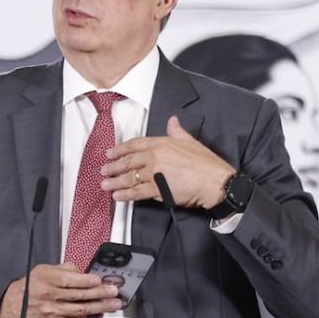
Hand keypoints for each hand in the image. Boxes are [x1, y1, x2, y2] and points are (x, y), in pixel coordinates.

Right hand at [0, 263, 122, 317]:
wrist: (13, 309)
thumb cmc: (29, 287)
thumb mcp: (43, 270)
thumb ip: (64, 269)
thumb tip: (83, 272)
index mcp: (47, 281)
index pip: (69, 281)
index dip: (86, 281)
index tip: (99, 280)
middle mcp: (50, 298)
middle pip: (79, 296)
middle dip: (99, 294)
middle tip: (114, 292)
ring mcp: (54, 313)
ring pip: (81, 311)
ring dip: (100, 307)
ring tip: (114, 304)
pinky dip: (90, 317)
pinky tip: (101, 314)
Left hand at [102, 116, 235, 207]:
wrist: (215, 181)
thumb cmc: (206, 163)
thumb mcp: (190, 141)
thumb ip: (177, 131)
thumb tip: (172, 120)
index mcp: (162, 143)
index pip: (135, 144)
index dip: (120, 149)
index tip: (110, 153)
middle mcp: (155, 156)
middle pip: (128, 161)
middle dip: (113, 166)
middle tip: (103, 170)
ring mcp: (155, 173)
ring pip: (130, 177)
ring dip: (115, 182)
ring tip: (105, 185)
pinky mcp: (158, 188)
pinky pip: (137, 192)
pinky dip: (126, 195)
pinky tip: (117, 197)